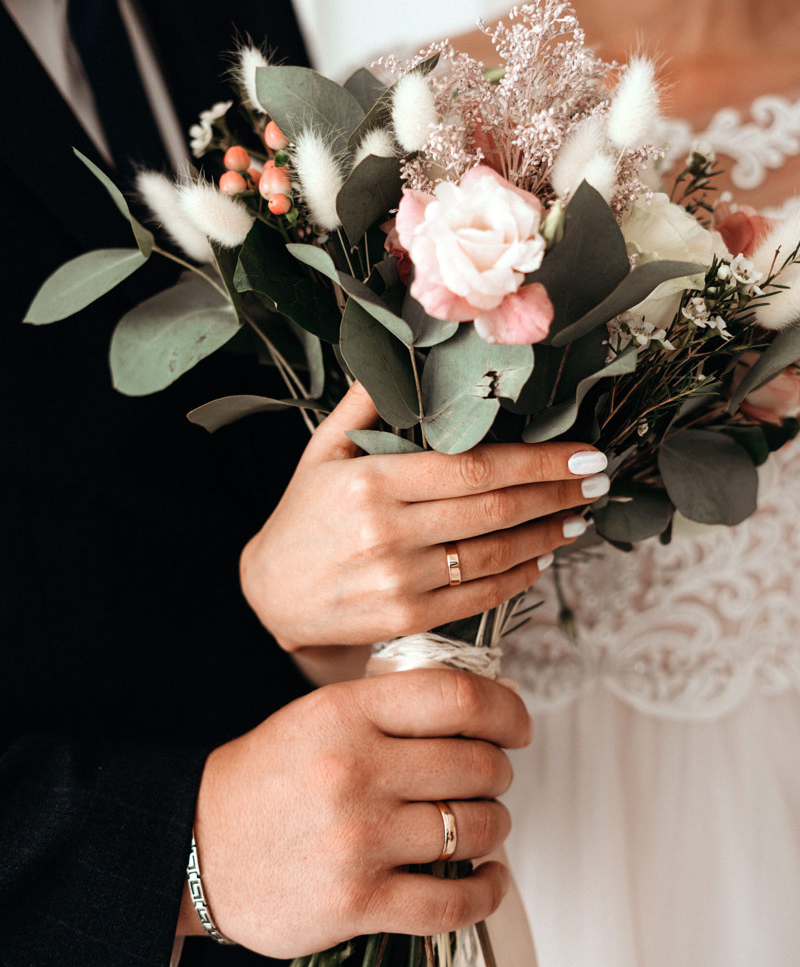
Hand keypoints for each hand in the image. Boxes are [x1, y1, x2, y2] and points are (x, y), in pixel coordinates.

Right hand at [180, 669, 530, 956]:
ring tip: (482, 825)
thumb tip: (480, 710)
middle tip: (489, 779)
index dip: (506, 710)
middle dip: (498, 773)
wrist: (195, 847)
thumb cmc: (265, 779)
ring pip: (474, 827)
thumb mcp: (318, 715)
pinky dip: (487, 891)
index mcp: (346, 712)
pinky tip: (489, 878)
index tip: (517, 726)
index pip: (457, 696)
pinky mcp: (358, 902)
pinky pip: (453, 901)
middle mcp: (355, 769)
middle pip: (476, 763)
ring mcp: (358, 838)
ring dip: (494, 827)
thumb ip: (390, 707)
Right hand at [241, 382, 607, 654]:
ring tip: (579, 516)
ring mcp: (401, 582)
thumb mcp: (322, 450)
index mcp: (373, 482)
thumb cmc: (303, 516)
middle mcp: (389, 533)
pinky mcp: (408, 620)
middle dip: (558, 492)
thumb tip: (406, 346)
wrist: (268, 596)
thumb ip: (366, 403)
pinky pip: (480, 597)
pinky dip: (520, 577)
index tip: (583, 452)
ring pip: (496, 555)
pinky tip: (542, 559)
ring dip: (548, 534)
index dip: (538, 461)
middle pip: (496, 508)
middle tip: (599, 479)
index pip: (474, 466)